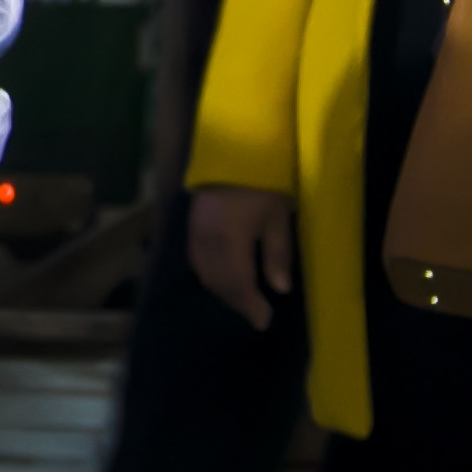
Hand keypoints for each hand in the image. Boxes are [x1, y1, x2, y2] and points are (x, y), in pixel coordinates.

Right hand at [188, 184, 294, 330]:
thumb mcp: (278, 216)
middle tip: (254, 315)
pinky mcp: (191, 227)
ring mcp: (195, 235)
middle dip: (237, 302)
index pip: (239, 285)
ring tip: (241, 301)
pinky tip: (222, 279)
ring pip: (206, 275)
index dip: (251, 306)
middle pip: (220, 283)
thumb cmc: (262, 182)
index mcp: (230, 243)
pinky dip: (211, 276)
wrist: (234, 149)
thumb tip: (280, 289)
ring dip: (223, 292)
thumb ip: (277, 254)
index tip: (265, 321)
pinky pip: (198, 262)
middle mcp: (207, 244)